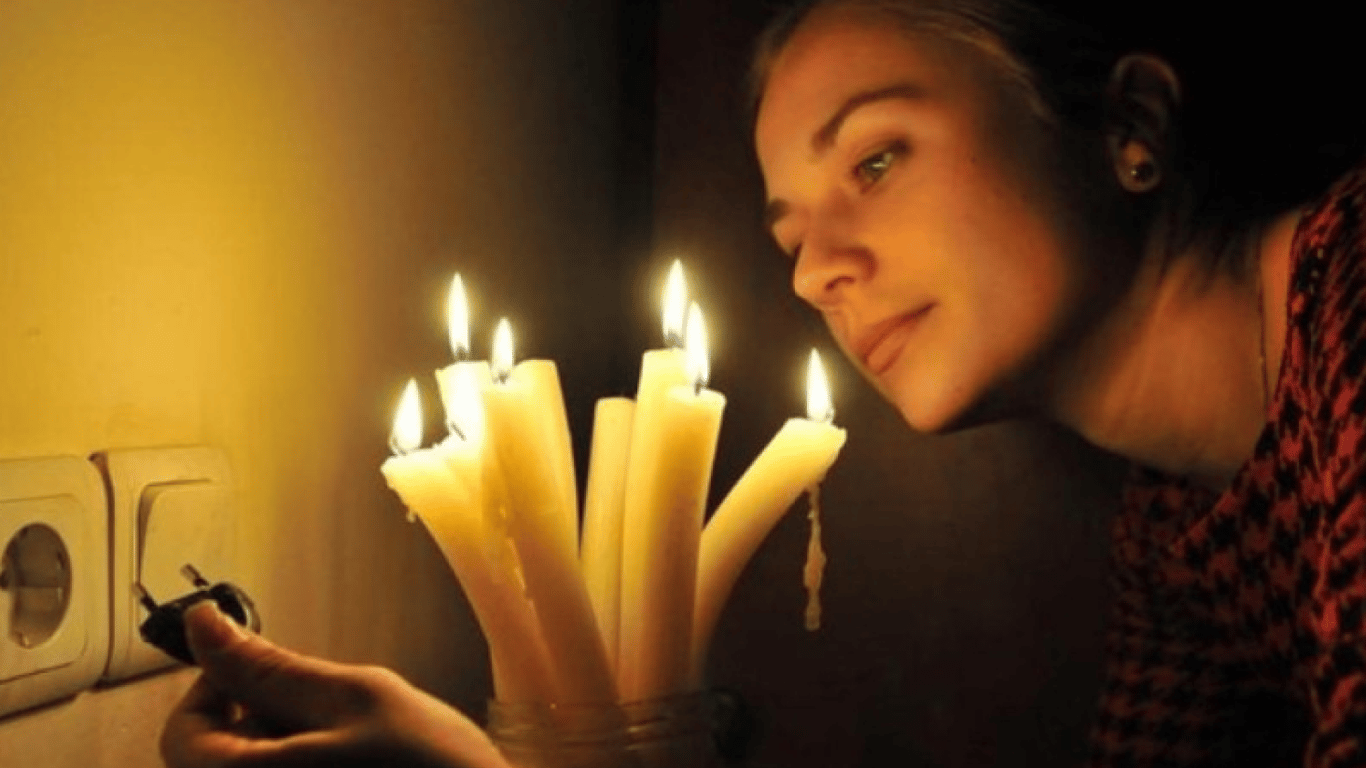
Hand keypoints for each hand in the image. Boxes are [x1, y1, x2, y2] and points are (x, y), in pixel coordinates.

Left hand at [161, 601, 510, 767]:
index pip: (184, 728)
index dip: (227, 684)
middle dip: (267, 721)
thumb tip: (204, 625)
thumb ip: (271, 665)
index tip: (277, 671)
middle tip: (332, 713)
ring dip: (294, 747)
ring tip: (359, 746)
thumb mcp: (356, 696)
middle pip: (218, 756)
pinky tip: (363, 766)